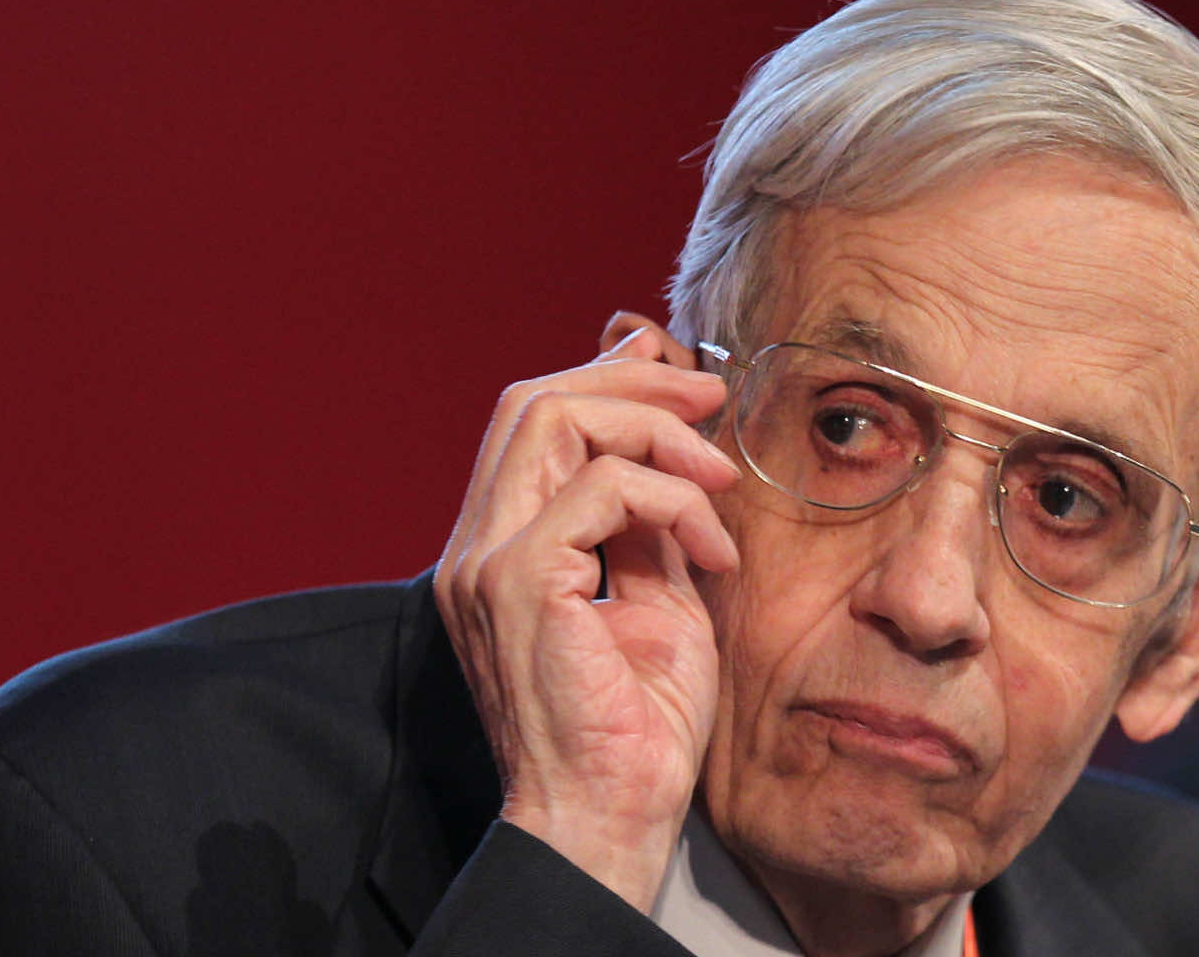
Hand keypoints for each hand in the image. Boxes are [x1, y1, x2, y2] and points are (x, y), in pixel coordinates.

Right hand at [434, 313, 739, 910]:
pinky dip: (670, 499)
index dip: (612, 379)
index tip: (693, 392)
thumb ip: (652, 521)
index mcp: (503, 546)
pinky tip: (710, 548)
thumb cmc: (638, 729)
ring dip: (655, 427)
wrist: (611, 818)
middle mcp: (480, 545)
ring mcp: (489, 560)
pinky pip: (601, 488)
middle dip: (636, 380)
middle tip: (712, 398)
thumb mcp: (658, 598)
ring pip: (553, 417)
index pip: (535, 421)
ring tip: (718, 474)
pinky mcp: (520, 582)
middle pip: (535, 399)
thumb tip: (677, 442)